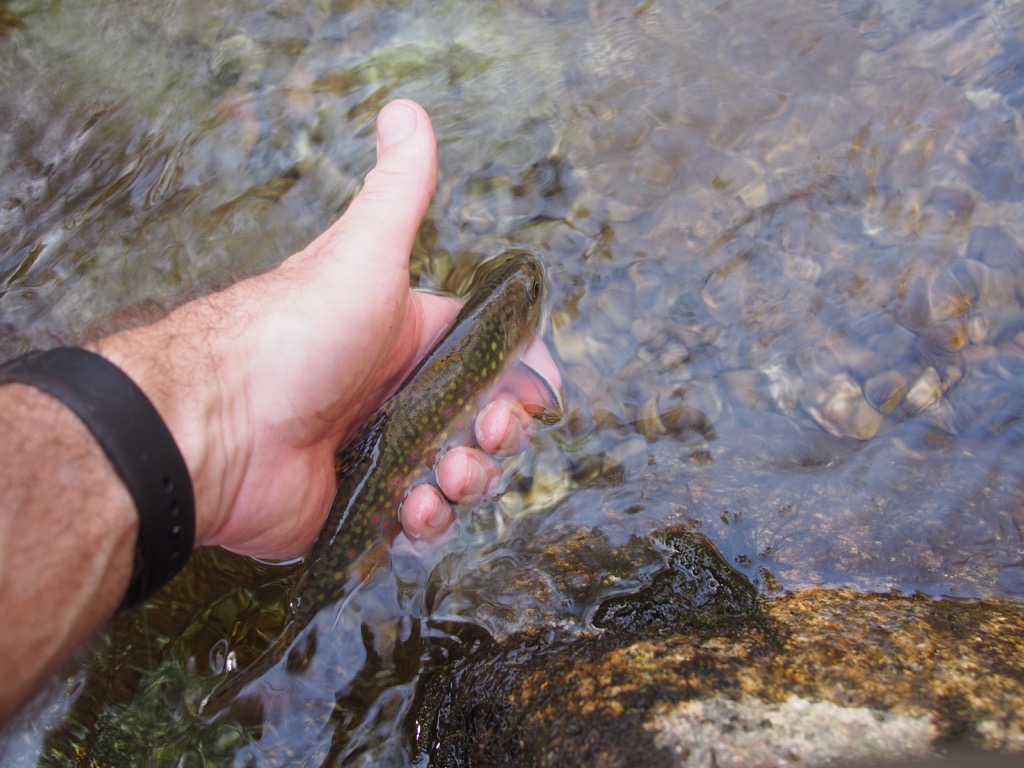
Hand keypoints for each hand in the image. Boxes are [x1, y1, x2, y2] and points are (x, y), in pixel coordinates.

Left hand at [90, 99, 558, 560]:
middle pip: (481, 424)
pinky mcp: (360, 506)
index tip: (531, 398)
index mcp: (408, 338)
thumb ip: (398, 190)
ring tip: (443, 480)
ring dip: (468, 483)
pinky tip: (412, 512)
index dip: (520, 382)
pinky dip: (427, 522)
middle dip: (496, 438)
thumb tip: (407, 110)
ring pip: (457, 476)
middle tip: (479, 441)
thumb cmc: (293, 336)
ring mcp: (379, 453)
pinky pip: (418, 522)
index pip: (489, 361)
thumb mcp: (360, 254)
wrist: (214, 428)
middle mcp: (397, 395)